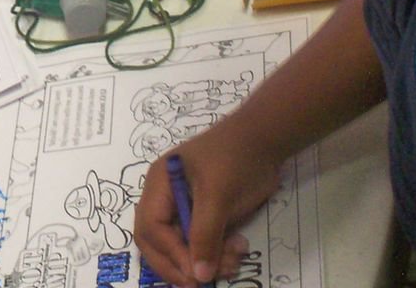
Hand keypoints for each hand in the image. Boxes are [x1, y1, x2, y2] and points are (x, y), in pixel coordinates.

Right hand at [136, 137, 278, 287]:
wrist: (264, 141)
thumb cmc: (233, 159)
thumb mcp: (217, 195)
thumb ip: (204, 234)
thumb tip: (198, 276)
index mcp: (159, 184)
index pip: (151, 228)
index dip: (170, 254)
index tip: (196, 275)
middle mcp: (166, 197)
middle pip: (157, 241)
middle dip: (180, 264)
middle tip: (203, 283)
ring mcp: (185, 206)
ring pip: (181, 247)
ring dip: (204, 261)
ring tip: (233, 260)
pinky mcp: (204, 214)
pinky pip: (200, 243)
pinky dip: (216, 254)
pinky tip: (238, 250)